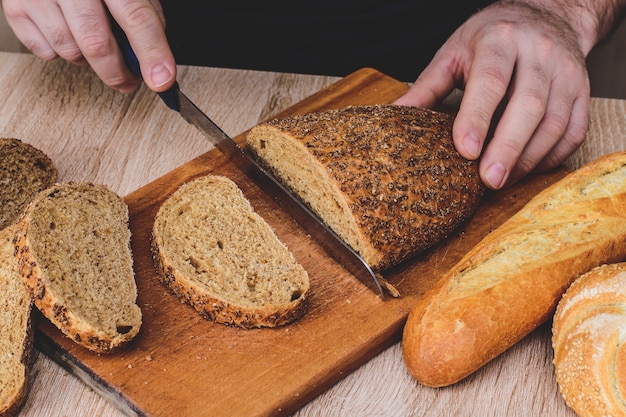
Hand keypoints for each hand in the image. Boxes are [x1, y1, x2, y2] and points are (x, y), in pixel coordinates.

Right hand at [2, 0, 175, 92]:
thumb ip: (143, 8)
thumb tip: (153, 51)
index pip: (135, 15)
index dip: (152, 51)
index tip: (162, 79)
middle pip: (97, 43)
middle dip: (118, 73)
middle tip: (131, 81)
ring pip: (70, 51)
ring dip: (89, 62)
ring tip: (96, 50)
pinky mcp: (15, 6)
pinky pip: (43, 50)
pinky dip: (60, 53)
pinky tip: (68, 35)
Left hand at [395, 1, 593, 188]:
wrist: (547, 15)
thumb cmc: (492, 37)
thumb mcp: (454, 52)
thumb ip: (427, 85)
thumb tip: (395, 115)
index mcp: (499, 40)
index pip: (490, 81)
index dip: (478, 117)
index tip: (466, 151)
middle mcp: (538, 53)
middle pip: (528, 105)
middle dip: (507, 147)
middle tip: (488, 180)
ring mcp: (567, 72)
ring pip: (555, 122)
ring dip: (528, 158)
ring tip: (502, 181)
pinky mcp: (583, 91)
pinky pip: (574, 130)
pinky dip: (551, 156)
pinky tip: (528, 170)